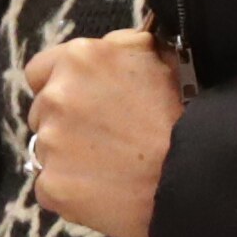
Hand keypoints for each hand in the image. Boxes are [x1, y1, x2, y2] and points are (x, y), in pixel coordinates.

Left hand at [25, 26, 185, 236]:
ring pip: (46, 150)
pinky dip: (71, 189)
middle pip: (42, 112)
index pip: (40, 71)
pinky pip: (49, 186)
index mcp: (78, 59)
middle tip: (106, 135)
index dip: (59, 85)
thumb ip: (119, 48)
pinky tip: (104, 189)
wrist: (196, 174)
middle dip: (65, 121)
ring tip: (112, 163)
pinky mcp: (51, 185)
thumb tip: (104, 47)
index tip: (83, 101)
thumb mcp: (159, 57)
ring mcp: (50, 143)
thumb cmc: (185, 113)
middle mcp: (56, 97)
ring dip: (69, 156)